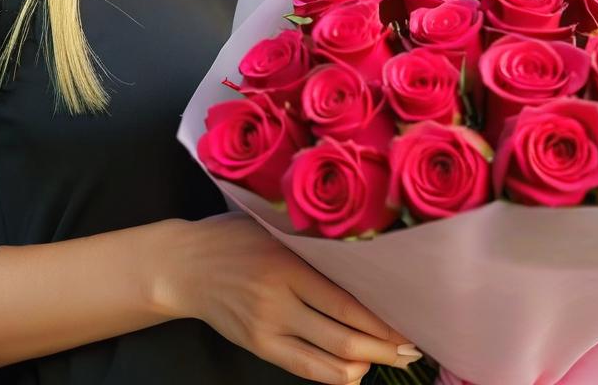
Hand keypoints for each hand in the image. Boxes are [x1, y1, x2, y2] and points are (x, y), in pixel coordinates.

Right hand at [157, 212, 422, 383]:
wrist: (184, 266)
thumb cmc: (234, 237)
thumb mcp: (273, 227)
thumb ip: (310, 244)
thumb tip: (361, 256)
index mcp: (287, 262)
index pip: (345, 300)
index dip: (381, 318)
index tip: (410, 322)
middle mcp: (279, 298)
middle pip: (343, 334)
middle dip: (384, 346)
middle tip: (413, 348)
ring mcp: (267, 326)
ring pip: (328, 357)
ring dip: (366, 363)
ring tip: (393, 360)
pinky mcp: (257, 345)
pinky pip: (303, 367)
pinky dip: (334, 374)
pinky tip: (355, 371)